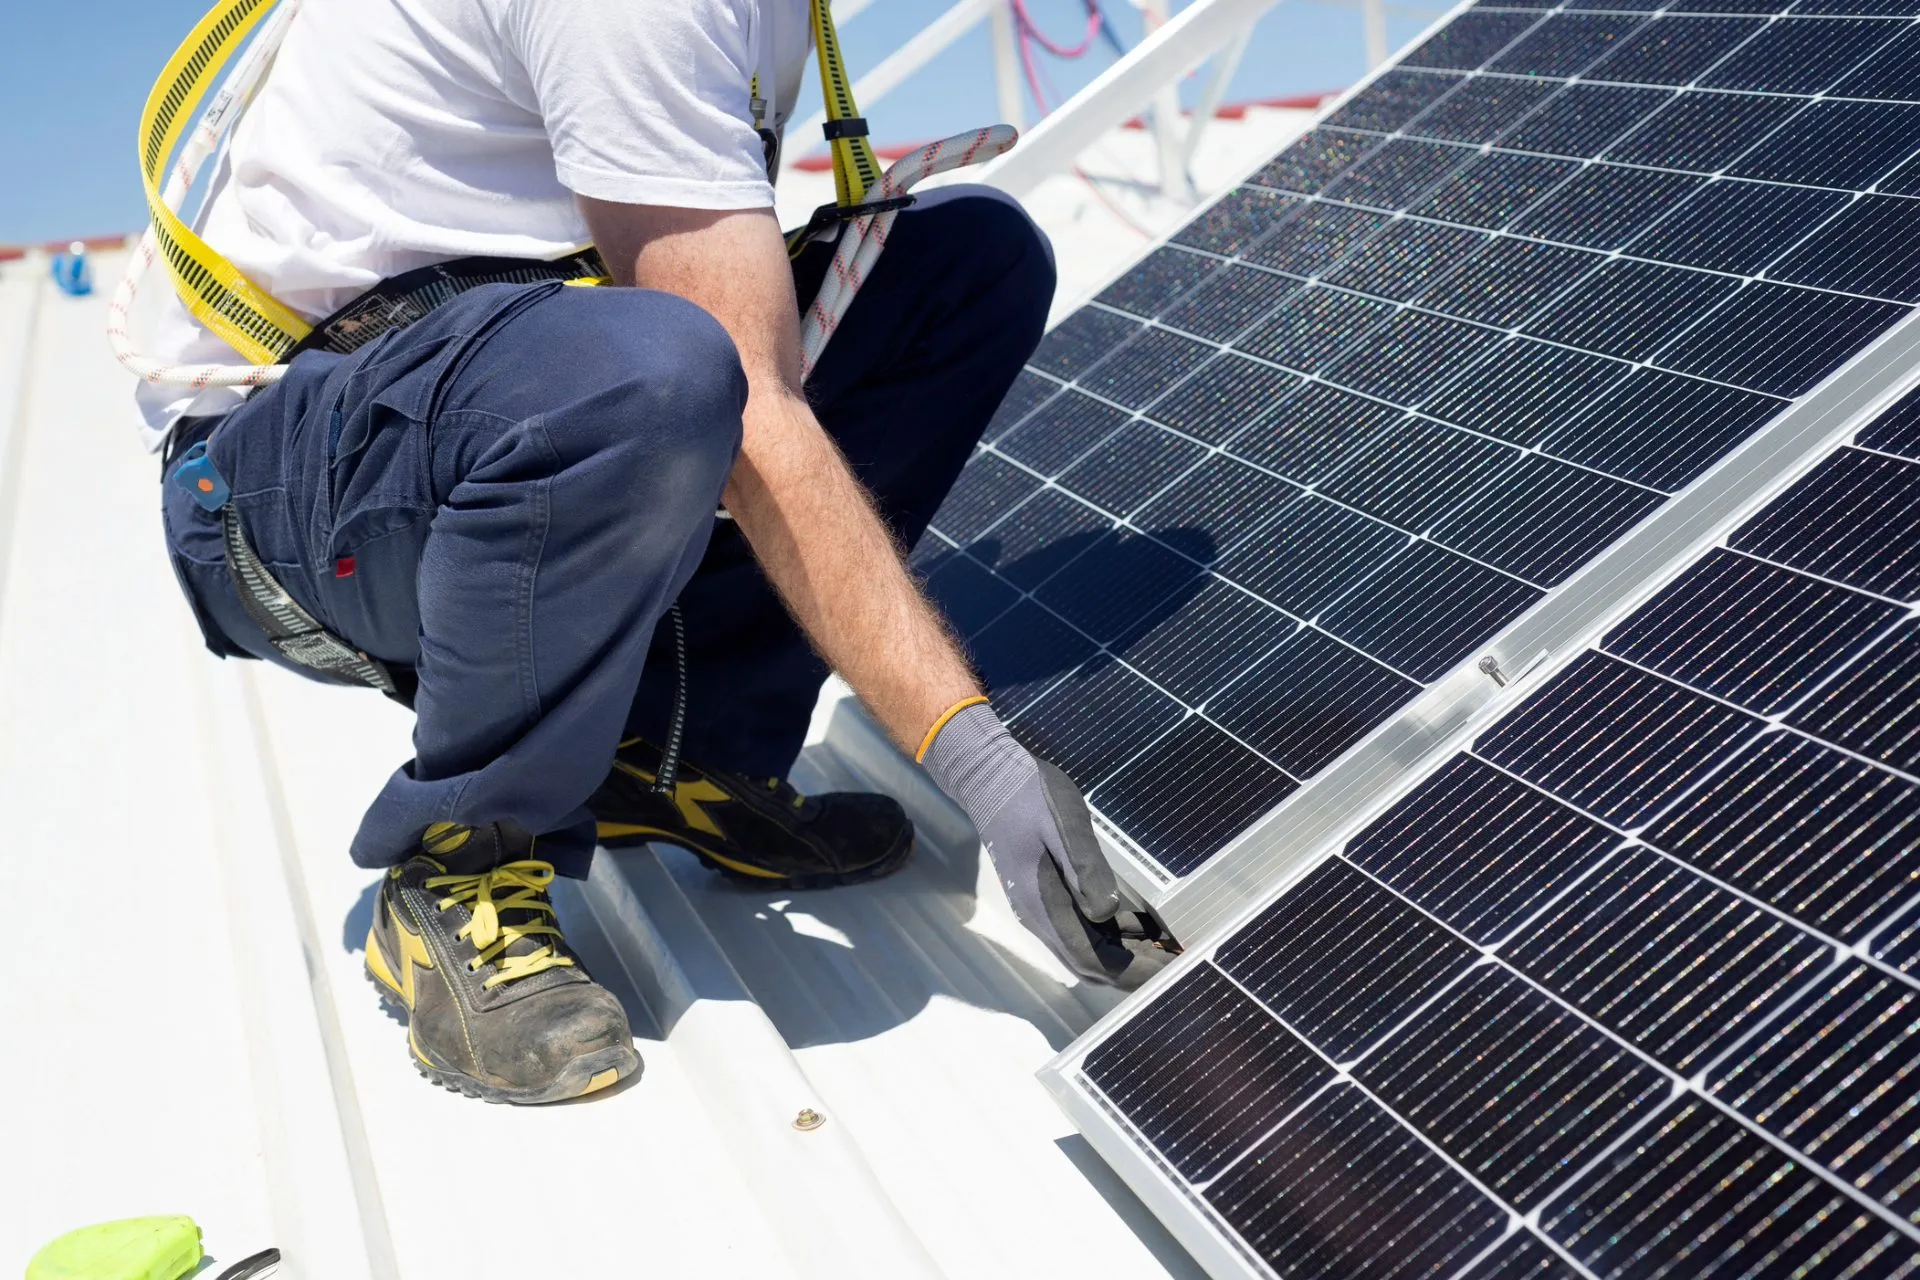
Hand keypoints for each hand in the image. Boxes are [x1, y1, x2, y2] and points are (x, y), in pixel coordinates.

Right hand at [920, 701, 1174, 988]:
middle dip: (1136, 971)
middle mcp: (1042, 918)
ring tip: (1170, 949)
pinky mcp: (1049, 896)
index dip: (1133, 972)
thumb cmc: (1029, 797)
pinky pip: (1085, 929)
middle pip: (1093, 965)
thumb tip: (1107, 913)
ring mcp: (1044, 909)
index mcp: (1045, 907)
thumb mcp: (1063, 825)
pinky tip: (1143, 925)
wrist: (989, 780)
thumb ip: (1085, 869)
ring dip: (1128, 956)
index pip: (1093, 960)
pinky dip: (1116, 936)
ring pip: (1090, 950)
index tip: (1173, 970)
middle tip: (1182, 964)